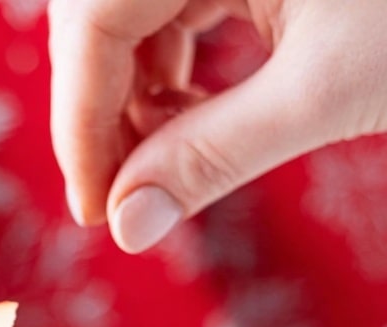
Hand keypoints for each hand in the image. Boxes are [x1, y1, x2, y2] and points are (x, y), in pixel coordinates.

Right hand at [49, 0, 386, 251]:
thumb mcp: (325, 90)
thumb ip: (212, 157)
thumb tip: (126, 227)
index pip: (95, 21)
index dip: (79, 121)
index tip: (95, 209)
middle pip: (100, 12)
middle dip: (102, 106)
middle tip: (124, 193)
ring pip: (133, 9)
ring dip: (136, 89)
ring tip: (169, 156)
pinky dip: (174, 61)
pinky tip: (196, 110)